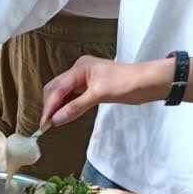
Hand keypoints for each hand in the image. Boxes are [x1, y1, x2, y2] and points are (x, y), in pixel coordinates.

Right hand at [41, 54, 170, 128]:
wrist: (148, 81)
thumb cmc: (127, 83)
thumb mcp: (100, 95)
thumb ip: (76, 107)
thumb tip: (55, 120)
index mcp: (80, 68)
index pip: (57, 88)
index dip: (49, 107)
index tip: (44, 125)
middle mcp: (78, 71)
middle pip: (55, 89)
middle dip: (49, 106)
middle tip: (47, 126)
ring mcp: (83, 79)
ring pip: (61, 94)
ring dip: (56, 108)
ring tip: (53, 123)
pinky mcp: (89, 88)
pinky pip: (71, 97)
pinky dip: (65, 107)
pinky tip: (64, 117)